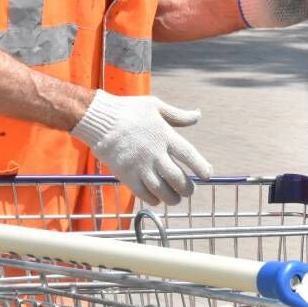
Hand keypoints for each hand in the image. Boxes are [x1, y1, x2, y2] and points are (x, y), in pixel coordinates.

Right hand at [71, 90, 213, 205]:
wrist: (100, 119)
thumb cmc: (129, 110)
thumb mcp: (156, 106)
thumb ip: (178, 115)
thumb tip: (198, 115)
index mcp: (165, 136)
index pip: (189, 155)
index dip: (200, 166)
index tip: (207, 174)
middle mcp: (155, 153)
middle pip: (177, 178)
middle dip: (186, 188)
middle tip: (189, 191)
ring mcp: (140, 166)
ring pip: (162, 190)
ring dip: (172, 198)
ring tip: (176, 199)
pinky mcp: (126, 175)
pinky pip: (143, 193)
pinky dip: (153, 199)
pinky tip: (157, 199)